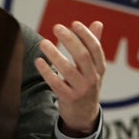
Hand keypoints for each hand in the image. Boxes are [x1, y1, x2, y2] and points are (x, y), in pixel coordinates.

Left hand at [34, 21, 104, 136]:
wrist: (84, 115)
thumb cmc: (87, 84)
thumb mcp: (94, 67)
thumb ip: (94, 45)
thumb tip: (98, 23)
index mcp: (100, 68)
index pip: (95, 48)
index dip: (86, 35)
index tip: (73, 23)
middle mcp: (93, 78)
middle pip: (82, 56)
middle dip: (70, 40)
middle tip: (56, 27)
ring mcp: (81, 89)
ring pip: (68, 70)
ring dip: (54, 55)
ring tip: (43, 43)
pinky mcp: (68, 98)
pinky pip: (56, 84)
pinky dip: (47, 72)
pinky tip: (38, 61)